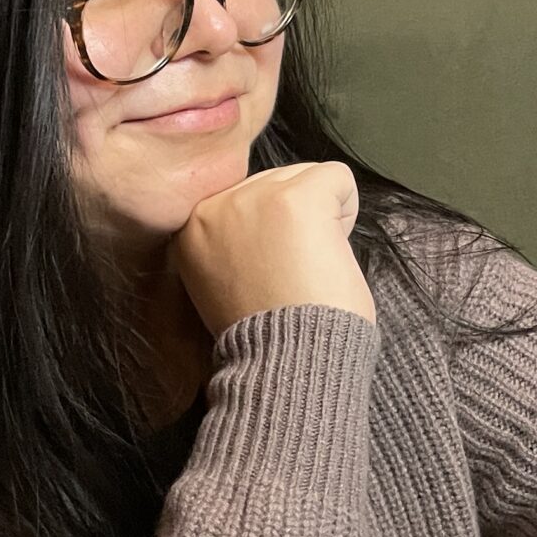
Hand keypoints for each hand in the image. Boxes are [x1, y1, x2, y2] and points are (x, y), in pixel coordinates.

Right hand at [171, 162, 375, 330]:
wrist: (286, 361)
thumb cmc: (266, 334)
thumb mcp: (221, 281)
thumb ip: (231, 243)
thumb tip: (266, 219)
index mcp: (189, 228)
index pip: (245, 198)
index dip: (269, 234)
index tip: (268, 273)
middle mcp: (213, 204)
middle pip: (277, 180)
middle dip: (293, 221)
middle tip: (289, 273)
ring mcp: (254, 196)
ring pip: (307, 175)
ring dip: (320, 217)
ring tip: (305, 265)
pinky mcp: (295, 197)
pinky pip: (339, 177)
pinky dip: (347, 210)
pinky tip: (328, 252)